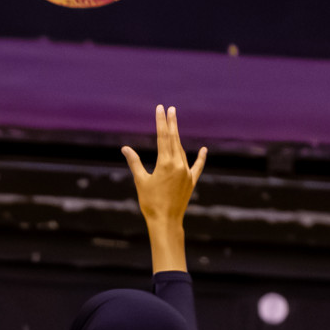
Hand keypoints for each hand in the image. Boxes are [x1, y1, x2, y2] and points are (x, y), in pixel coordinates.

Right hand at [121, 106, 205, 227]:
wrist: (166, 220)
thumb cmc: (150, 202)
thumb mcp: (140, 180)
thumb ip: (135, 162)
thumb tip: (125, 148)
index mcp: (165, 163)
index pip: (163, 137)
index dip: (161, 122)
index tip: (161, 109)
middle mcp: (178, 165)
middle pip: (174, 139)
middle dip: (171, 123)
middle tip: (170, 109)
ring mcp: (187, 172)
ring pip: (182, 151)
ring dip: (177, 138)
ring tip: (174, 126)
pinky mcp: (191, 181)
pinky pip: (197, 166)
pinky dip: (201, 157)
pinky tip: (204, 149)